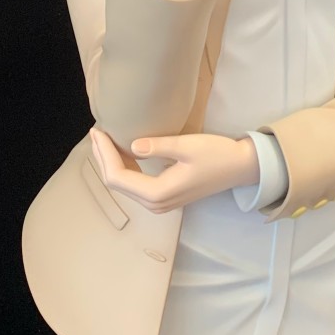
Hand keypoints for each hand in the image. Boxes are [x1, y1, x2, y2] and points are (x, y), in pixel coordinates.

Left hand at [89, 127, 259, 214]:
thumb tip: (132, 145)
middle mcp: (155, 203)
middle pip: (117, 184)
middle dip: (103, 158)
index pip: (118, 177)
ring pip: (124, 185)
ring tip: (103, 139)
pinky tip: (121, 150)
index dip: (104, 154)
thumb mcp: (187, 146)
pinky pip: (135, 184)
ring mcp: (160, 202)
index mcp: (158, 193)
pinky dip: (124, 167)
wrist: (240, 168)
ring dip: (112, 163)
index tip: (97, 132)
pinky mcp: (164, 196)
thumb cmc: (217, 155)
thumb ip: (158, 146)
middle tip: (95, 132)